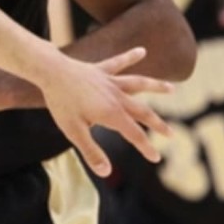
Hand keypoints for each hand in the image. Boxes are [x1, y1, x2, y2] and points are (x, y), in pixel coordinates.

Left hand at [32, 47, 173, 176]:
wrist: (51, 72)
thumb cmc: (61, 103)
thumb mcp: (74, 132)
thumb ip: (91, 152)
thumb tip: (106, 172)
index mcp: (112, 114)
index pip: (134, 134)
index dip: (146, 148)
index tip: (156, 158)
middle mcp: (117, 97)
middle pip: (143, 112)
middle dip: (157, 124)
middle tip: (170, 134)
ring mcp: (110, 82)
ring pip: (139, 84)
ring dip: (156, 87)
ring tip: (172, 89)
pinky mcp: (101, 70)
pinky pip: (119, 63)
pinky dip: (130, 57)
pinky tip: (142, 51)